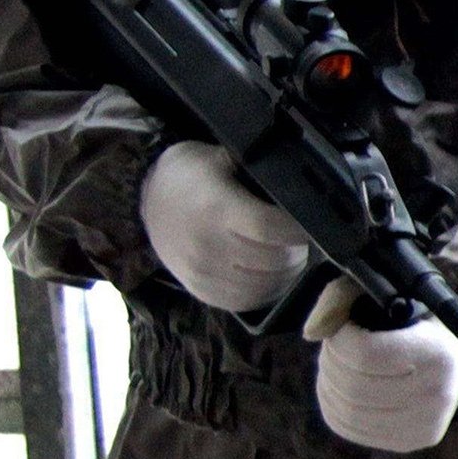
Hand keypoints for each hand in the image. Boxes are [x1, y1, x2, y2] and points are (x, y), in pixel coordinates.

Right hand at [139, 142, 308, 312]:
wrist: (150, 198)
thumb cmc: (193, 175)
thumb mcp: (222, 157)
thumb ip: (258, 170)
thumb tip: (300, 184)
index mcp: (216, 208)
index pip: (269, 229)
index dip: (296, 230)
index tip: (307, 225)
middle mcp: (206, 244)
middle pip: (271, 261)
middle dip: (296, 251)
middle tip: (300, 241)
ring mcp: (201, 271)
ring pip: (262, 286)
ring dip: (285, 274)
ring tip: (288, 257)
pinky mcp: (198, 289)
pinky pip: (242, 301)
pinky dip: (265, 292)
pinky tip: (271, 275)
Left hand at [306, 281, 457, 452]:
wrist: (455, 356)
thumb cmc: (413, 318)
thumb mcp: (384, 292)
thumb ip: (341, 298)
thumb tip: (311, 333)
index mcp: (439, 354)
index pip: (366, 355)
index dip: (341, 339)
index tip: (344, 328)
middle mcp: (438, 394)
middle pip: (353, 385)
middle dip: (331, 361)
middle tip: (336, 346)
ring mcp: (426, 424)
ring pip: (347, 409)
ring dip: (328, 382)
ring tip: (337, 365)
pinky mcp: (412, 440)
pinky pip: (350, 428)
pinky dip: (333, 406)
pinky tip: (339, 387)